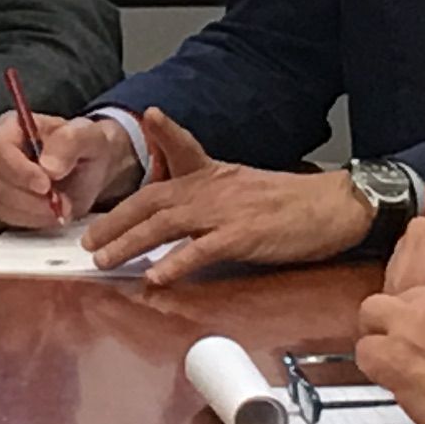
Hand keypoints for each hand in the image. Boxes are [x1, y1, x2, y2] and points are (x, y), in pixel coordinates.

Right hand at [0, 107, 139, 228]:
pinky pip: (2, 216)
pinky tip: (51, 215)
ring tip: (62, 209)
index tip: (46, 186)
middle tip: (62, 203)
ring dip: (31, 212)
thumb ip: (70, 142)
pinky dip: (29, 221)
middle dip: (28, 198)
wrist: (90, 171)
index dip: (19, 170)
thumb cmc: (86, 148)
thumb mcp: (90, 137)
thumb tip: (49, 166)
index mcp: (11, 126)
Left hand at [78, 109, 369, 276]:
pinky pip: (201, 249)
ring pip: (166, 224)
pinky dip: (175, 263)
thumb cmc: (294, 203)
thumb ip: (211, 192)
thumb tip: (182, 213)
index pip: (172, 158)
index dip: (149, 148)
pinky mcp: (243, 236)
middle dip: (116, 221)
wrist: (336, 206)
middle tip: (88, 241)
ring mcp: (226, 211)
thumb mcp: (245, 185)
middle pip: (152, 201)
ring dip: (131, 243)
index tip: (130, 146)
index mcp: (214, 174)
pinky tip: (156, 276)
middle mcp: (212, 188)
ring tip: (105, 259)